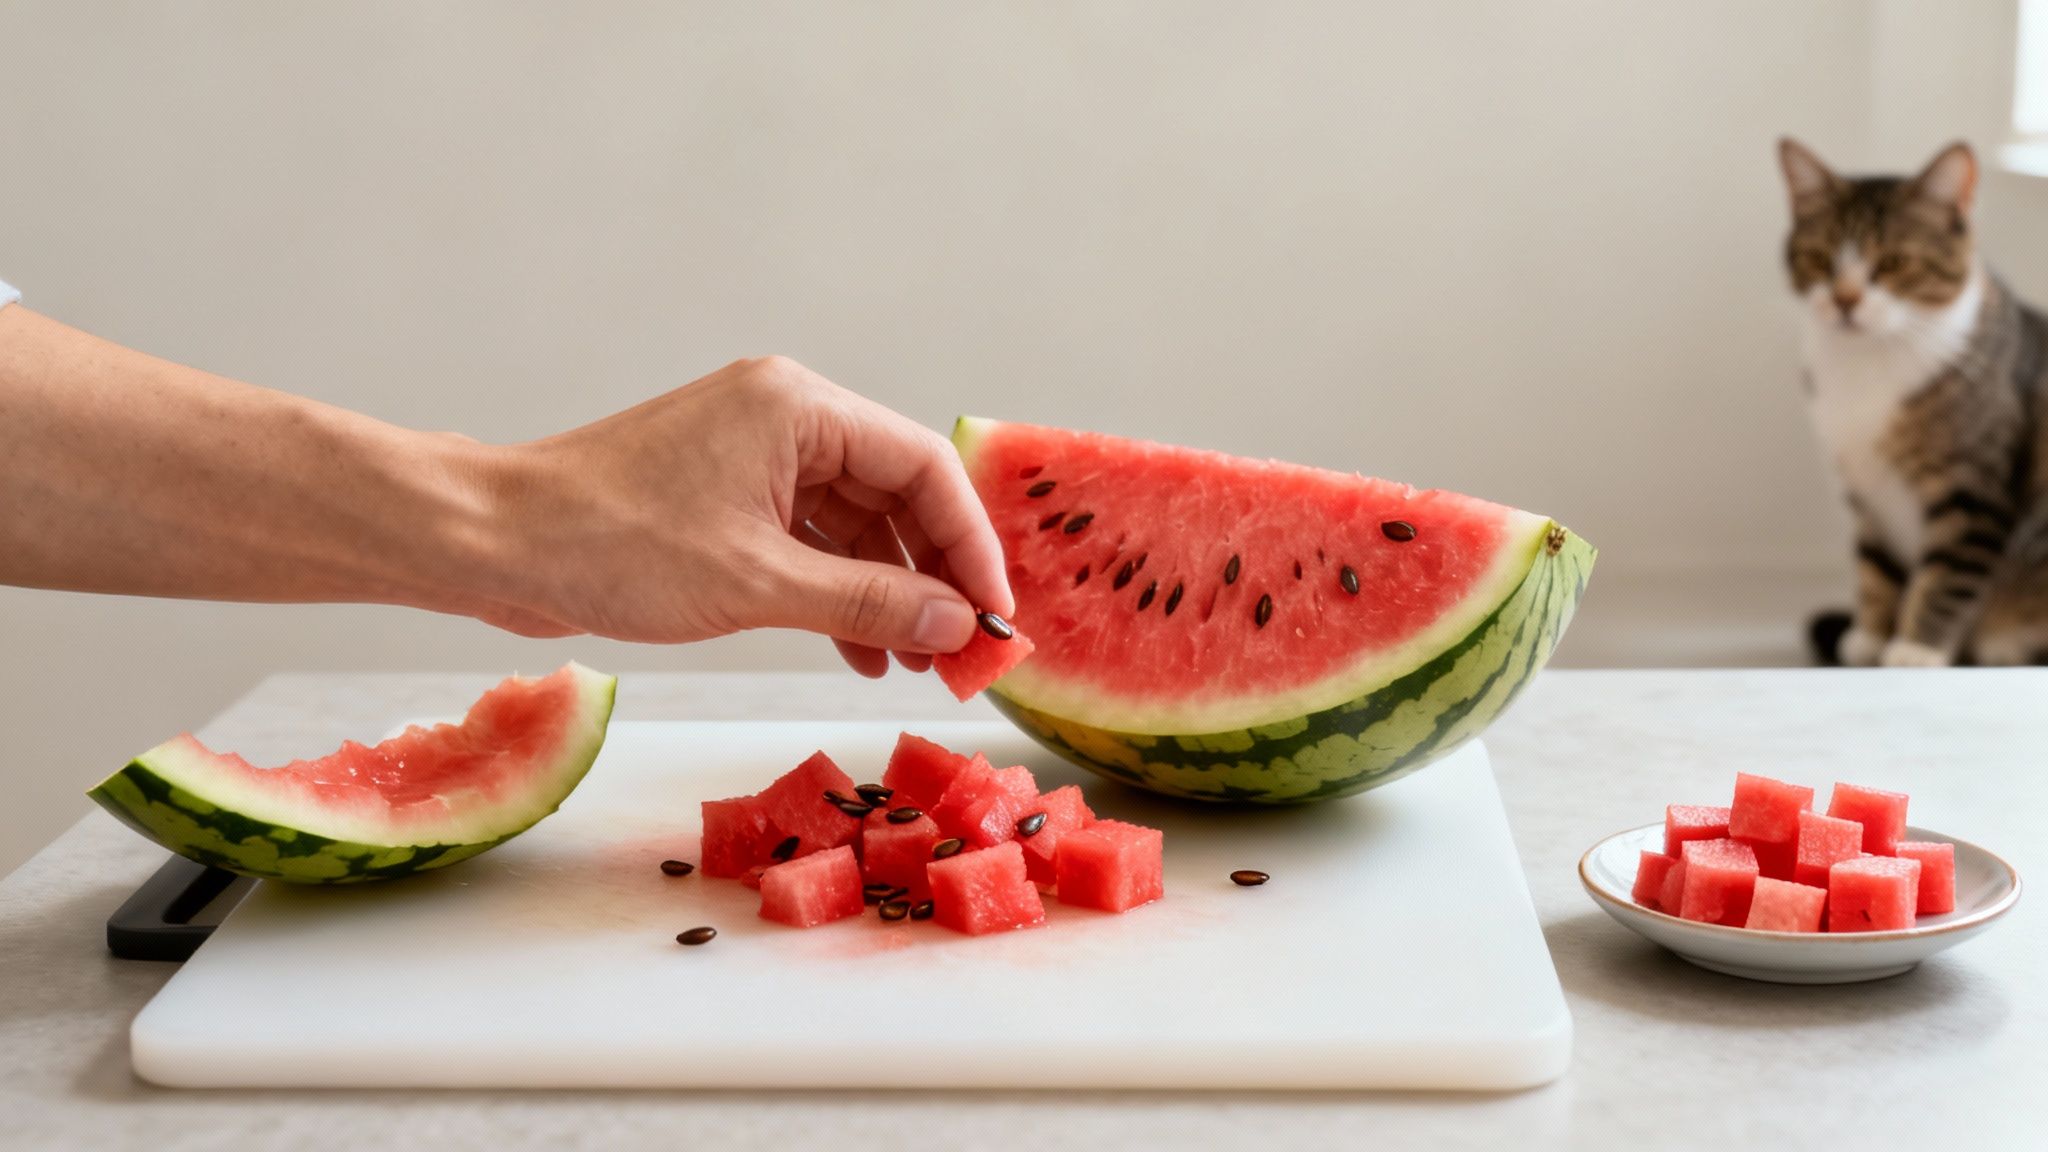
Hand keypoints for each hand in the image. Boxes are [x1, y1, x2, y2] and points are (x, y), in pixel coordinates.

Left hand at [482, 356, 1014, 675]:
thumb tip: (955, 627)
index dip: (970, 543)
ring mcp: (753, 457)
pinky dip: (837, 593)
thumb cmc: (611, 544)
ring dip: (887, 593)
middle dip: (932, 575)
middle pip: (897, 494)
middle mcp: (784, 418)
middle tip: (963, 651)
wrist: (496, 544)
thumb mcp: (759, 584)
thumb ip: (867, 603)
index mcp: (799, 409)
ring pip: (854, 523)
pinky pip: (809, 542)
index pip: (923, 466)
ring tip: (915, 664)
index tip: (994, 614)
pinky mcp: (726, 498)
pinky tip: (859, 651)